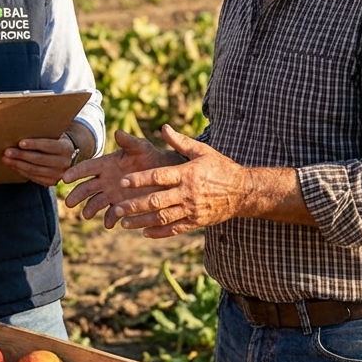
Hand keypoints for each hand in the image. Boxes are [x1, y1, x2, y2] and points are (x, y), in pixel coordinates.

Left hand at [2, 136, 75, 186]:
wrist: (64, 154)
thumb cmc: (53, 140)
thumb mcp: (53, 134)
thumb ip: (42, 133)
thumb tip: (18, 132)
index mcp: (66, 147)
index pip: (48, 145)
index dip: (34, 144)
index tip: (20, 143)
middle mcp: (65, 162)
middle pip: (39, 159)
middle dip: (21, 155)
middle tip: (7, 152)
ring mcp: (59, 175)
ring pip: (34, 170)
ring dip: (18, 164)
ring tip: (6, 159)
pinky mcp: (52, 182)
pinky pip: (34, 177)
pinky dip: (21, 171)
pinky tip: (13, 165)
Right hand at [64, 130, 178, 218]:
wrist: (165, 173)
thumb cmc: (151, 156)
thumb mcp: (140, 147)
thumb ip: (128, 141)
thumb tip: (117, 132)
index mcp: (106, 164)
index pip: (86, 168)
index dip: (75, 172)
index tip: (65, 178)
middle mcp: (105, 179)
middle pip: (86, 187)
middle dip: (77, 195)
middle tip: (69, 203)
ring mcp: (112, 193)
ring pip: (95, 202)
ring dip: (90, 209)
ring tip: (86, 215)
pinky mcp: (121, 205)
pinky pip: (112, 213)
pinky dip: (109, 218)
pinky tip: (109, 224)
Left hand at [103, 125, 248, 237]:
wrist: (244, 191)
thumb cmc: (221, 167)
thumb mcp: (203, 151)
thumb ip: (181, 142)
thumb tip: (164, 128)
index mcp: (187, 174)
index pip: (158, 177)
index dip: (140, 179)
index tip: (122, 181)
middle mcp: (187, 193)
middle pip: (156, 201)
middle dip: (134, 206)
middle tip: (116, 209)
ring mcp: (192, 210)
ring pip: (163, 218)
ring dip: (142, 221)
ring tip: (123, 223)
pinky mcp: (197, 222)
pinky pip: (175, 229)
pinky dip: (159, 232)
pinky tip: (144, 233)